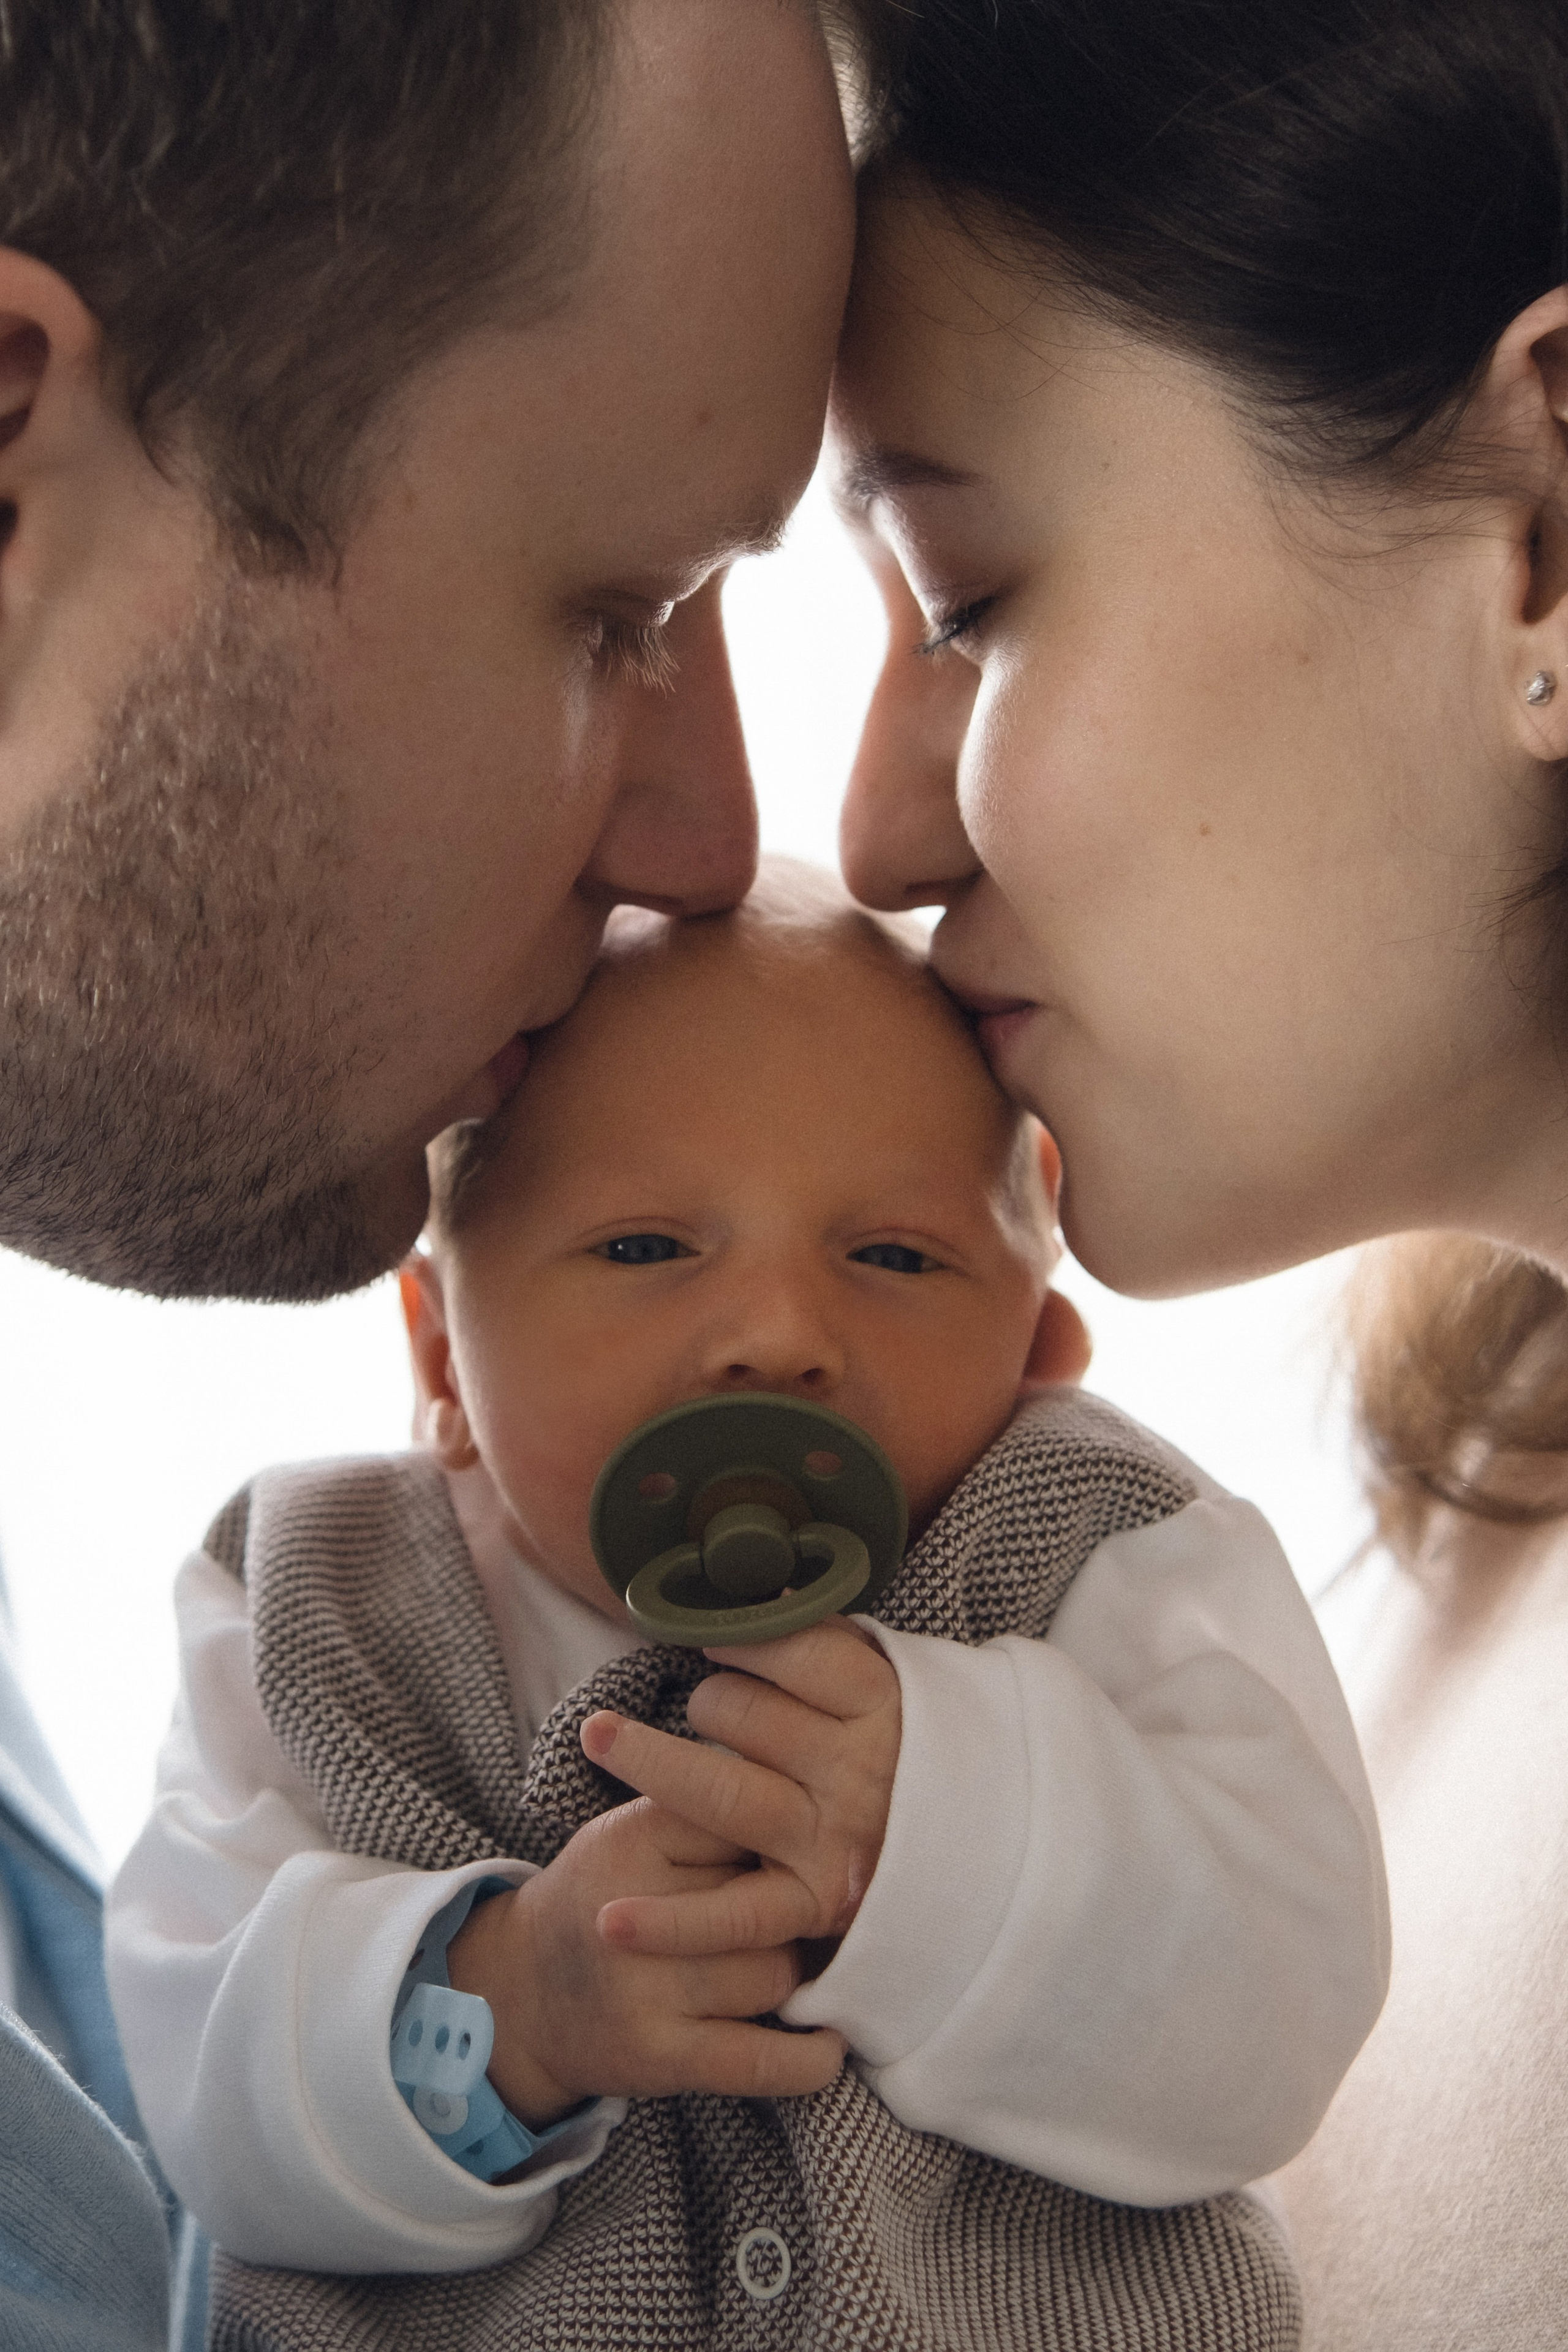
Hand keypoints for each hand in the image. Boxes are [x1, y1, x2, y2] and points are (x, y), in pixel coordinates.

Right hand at [447, 1797, 844, 2126]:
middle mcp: (635, 1913)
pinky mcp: (659, 2057)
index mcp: (634, 1837)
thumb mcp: (634, 1829)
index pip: (746, 1820)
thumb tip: (815, 1805)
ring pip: (774, 1975)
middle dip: (791, 1908)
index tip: (802, 1842)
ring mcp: (645, 1992)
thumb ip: (707, 1810)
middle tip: (797, 1909)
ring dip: (789, 1973)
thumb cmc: (602, 1894)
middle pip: (770, 1901)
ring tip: (783, 1964)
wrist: (522, 1992)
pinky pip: (758, 2061)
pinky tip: (830, 2044)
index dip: (783, 1835)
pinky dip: (806, 2058)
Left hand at [584, 1614, 901, 1969]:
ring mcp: (835, 1842)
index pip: (796, 1650)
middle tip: (709, 1706)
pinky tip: (609, 1918)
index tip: (712, 1634)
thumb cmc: (913, 1757)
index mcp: (885, 1706)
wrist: (985, 1862)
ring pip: (721, 1792)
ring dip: (649, 1761)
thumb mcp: (897, 1689)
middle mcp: (861, 1773)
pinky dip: (669, 1924)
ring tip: (600, 1738)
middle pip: (746, 1715)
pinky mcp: (815, 1907)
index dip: (742, 1635)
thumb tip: (771, 1587)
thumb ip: (834, 1644)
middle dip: (710, 1700)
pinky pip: (732, 1916)